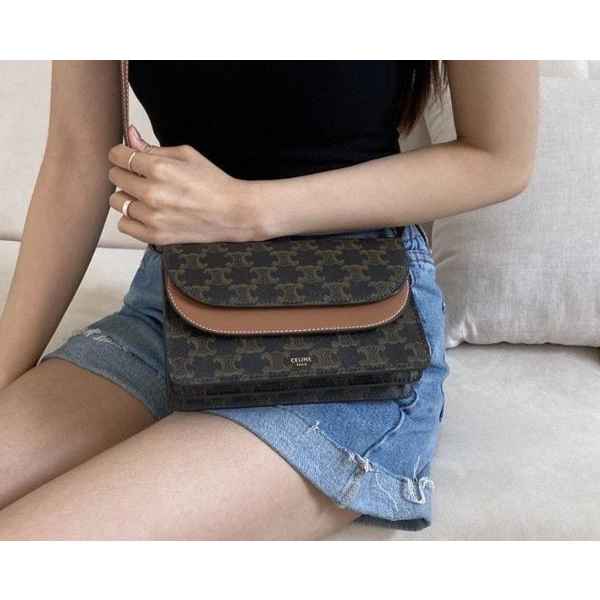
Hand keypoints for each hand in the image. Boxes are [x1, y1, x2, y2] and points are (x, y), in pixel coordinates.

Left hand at [107, 125, 264, 244]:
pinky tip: (146, 213)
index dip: (122, 153)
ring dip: (128, 196)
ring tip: (146, 196)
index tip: (129, 157)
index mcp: (160, 168)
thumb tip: (130, 134)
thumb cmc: (213, 183)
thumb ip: (152, 147)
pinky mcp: (156, 236)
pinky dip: (131, 218)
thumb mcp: (186, 155)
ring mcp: (153, 217)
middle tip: (142, 177)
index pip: (118, 155)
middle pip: (114, 177)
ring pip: (117, 201)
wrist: (233, 213)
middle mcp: (153, 193)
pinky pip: (124, 224)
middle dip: (126, 173)